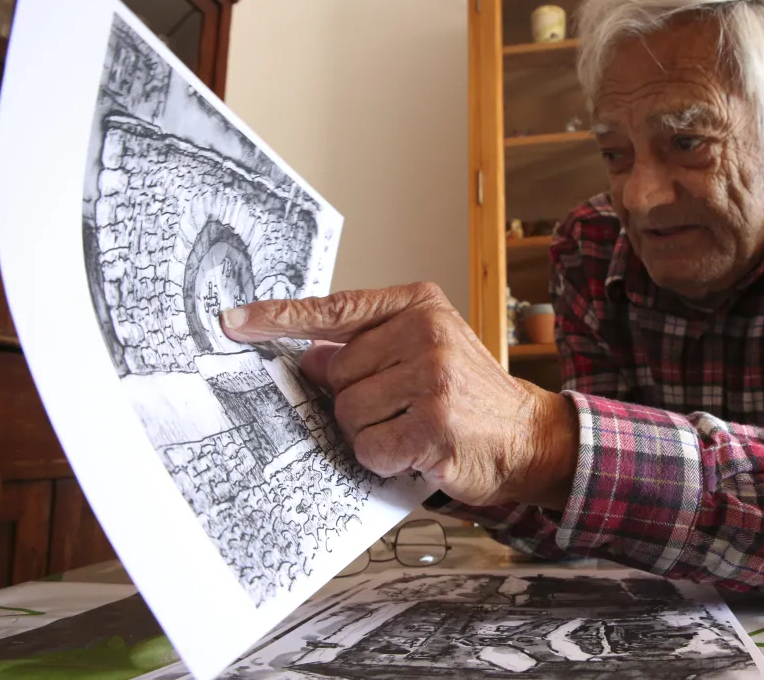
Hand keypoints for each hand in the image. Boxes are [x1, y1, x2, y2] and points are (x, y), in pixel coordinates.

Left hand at [220, 282, 577, 508]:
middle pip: (334, 373)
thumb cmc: (470, 396)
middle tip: (400, 406)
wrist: (529, 435)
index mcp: (420, 305)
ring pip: (347, 413)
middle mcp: (426, 332)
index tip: (233, 323)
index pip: (336, 309)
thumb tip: (307, 360)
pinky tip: (418, 451)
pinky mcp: (434, 423)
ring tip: (413, 428)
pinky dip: (385, 459)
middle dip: (355, 399)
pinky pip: (369, 447)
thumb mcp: (426, 349)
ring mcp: (432, 377)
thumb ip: (368, 348)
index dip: (279, 318)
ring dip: (371, 433)